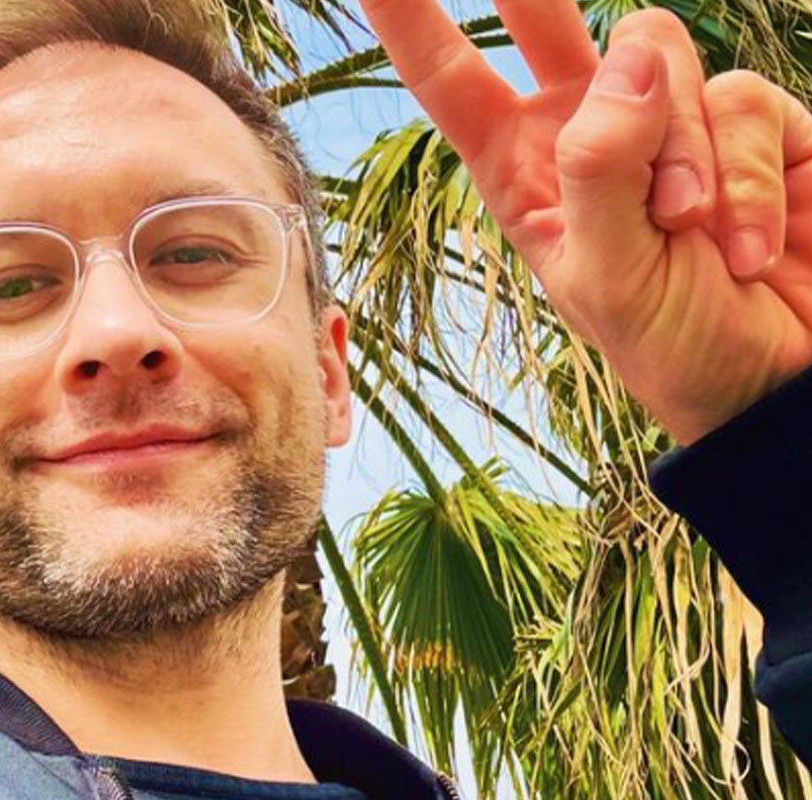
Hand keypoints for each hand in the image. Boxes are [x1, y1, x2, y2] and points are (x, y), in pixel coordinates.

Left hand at [360, 0, 811, 443]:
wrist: (777, 383)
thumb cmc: (676, 346)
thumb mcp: (610, 278)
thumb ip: (603, 169)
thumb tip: (628, 63)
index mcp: (524, 173)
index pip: (453, 83)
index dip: (413, 22)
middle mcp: (590, 135)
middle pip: (548, 23)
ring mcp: (670, 124)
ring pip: (660, 58)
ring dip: (680, 152)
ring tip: (689, 232)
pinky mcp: (751, 126)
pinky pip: (743, 99)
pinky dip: (750, 177)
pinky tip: (749, 245)